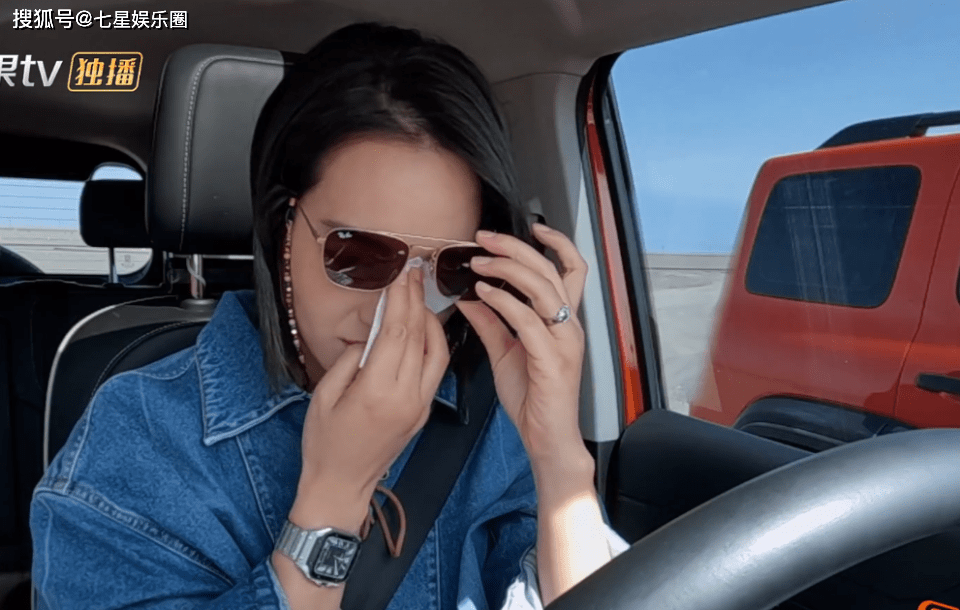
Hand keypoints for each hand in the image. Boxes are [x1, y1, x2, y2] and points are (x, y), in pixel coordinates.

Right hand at [291, 267, 449, 530]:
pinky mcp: (423, 411)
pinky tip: (423, 329)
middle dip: (416, 301)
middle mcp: (405, 397)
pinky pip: (436, 370)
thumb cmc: (325, 444)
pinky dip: (434, 344)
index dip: (400, 300)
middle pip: (418, 337)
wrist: (341, 485)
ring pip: (437, 352)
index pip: (396, 334)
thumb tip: (369, 336)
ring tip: (419, 297)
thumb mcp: (325, 395)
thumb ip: (350, 359)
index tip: (401, 276)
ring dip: (430, 321)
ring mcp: (419, 406)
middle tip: (413, 274)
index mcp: (377, 392)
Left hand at [455, 223, 589, 463]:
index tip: (533, 227)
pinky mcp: (552, 358)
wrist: (546, 438)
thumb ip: (491, 324)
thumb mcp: (505, 353)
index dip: (556, 244)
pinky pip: (527, 319)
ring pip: (542, 287)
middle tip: (485, 238)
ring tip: (480, 262)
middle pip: (550, 269)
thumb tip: (470, 298)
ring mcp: (564, 341)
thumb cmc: (534, 400)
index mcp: (563, 322)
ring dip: (507, 268)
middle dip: (517, 246)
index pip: (571, 270)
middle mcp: (569, 326)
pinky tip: (484, 294)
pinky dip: (504, 301)